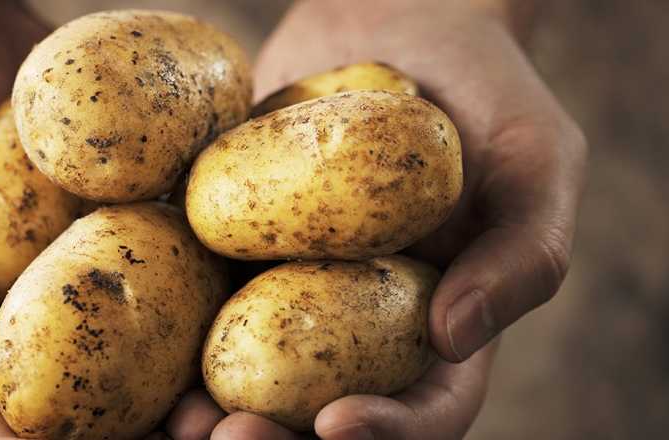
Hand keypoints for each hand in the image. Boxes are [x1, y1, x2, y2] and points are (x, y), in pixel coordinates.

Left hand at [167, 0, 586, 437]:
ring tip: (175, 418)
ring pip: (248, 372)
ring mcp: (288, 288)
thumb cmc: (486, 90)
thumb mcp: (538, 161)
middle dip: (277, 438)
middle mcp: (359, 324)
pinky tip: (130, 335)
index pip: (426, 408)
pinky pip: (195, 294)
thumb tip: (456, 337)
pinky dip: (163, 330)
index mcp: (438, 325)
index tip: (335, 425)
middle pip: (321, 410)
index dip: (388, 433)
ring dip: (206, 409)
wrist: (397, 22)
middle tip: (224, 434)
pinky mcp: (231, 245)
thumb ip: (524, 252)